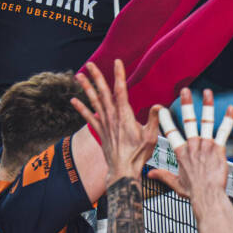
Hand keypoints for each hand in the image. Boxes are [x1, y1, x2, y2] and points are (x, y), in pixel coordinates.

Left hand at [71, 60, 159, 182]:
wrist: (123, 169)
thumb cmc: (139, 154)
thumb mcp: (151, 136)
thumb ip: (154, 119)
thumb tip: (159, 105)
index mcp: (125, 116)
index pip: (121, 91)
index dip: (119, 75)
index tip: (117, 62)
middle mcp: (112, 117)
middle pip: (103, 93)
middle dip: (96, 77)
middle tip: (90, 64)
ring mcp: (104, 124)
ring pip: (94, 102)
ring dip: (86, 88)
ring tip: (79, 76)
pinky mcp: (100, 131)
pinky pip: (88, 117)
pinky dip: (81, 108)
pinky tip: (74, 100)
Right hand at [149, 88, 232, 204]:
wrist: (207, 195)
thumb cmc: (192, 191)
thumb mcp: (175, 183)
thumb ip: (163, 175)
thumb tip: (149, 173)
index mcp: (180, 152)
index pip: (170, 132)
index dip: (165, 119)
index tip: (161, 108)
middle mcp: (192, 145)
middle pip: (187, 120)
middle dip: (185, 104)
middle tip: (184, 90)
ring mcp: (205, 145)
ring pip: (206, 121)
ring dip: (207, 105)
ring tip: (207, 92)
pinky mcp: (219, 148)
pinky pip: (223, 131)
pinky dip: (228, 119)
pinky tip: (232, 108)